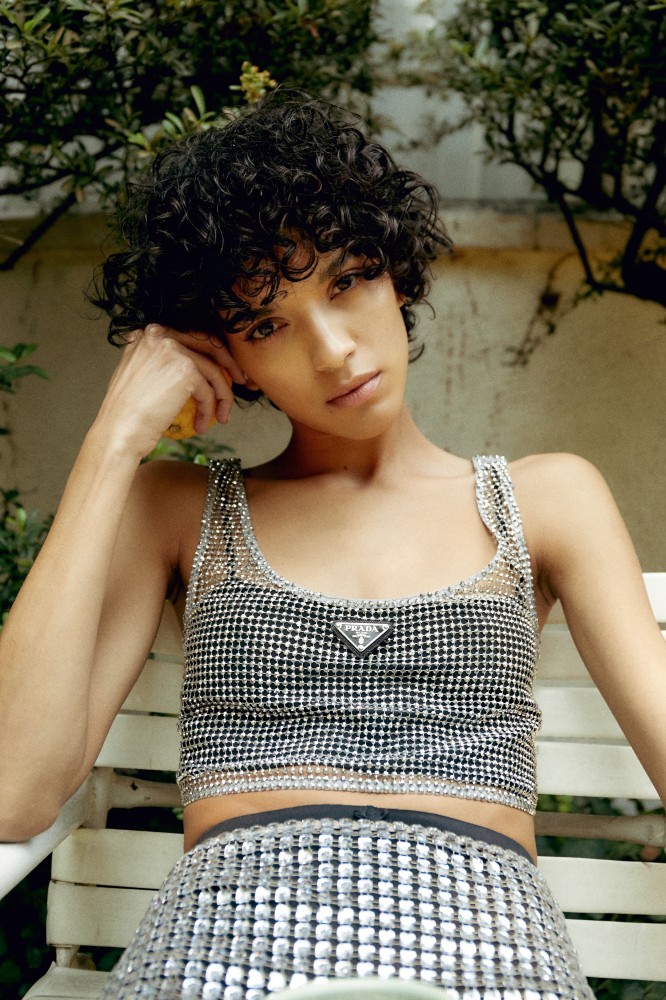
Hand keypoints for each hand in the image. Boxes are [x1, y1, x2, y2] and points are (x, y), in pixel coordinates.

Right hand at [95, 324, 245, 456]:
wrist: (118, 431)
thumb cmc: (128, 413)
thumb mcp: (141, 375)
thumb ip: (163, 362)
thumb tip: (196, 368)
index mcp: (147, 333)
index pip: (190, 336)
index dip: (212, 353)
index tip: (225, 369)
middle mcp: (159, 334)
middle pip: (209, 344)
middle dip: (229, 364)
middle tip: (242, 382)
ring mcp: (172, 350)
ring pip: (213, 372)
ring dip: (222, 397)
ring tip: (221, 417)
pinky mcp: (185, 370)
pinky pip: (209, 391)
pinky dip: (209, 410)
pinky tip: (201, 426)